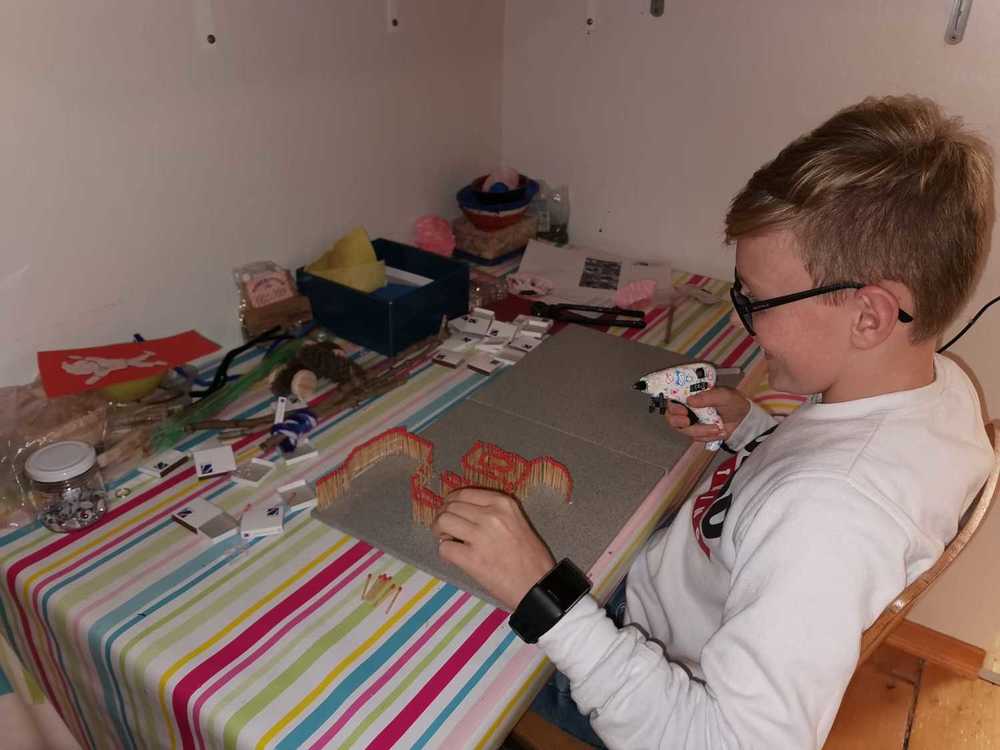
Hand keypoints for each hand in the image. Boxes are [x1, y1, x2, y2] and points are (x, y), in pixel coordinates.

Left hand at [432, 488, 555, 610]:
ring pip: (443, 522)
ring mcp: (480, 536)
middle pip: (450, 507)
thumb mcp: (517, 521)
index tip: (450, 511)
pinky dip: (445, 551)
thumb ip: (493, 512)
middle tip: (447, 529)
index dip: (451, 503)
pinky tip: (455, 556)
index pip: (464, 494)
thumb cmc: (531, 556)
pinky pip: (444, 548)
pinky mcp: (471, 559)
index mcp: (503, 503)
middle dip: (444, 517)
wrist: (538, 586)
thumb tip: (462, 511)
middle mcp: (490, 515)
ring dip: (440, 531)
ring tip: (448, 540)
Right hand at [665, 386, 749, 443]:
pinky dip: (707, 436)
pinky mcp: (697, 432)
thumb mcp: (724, 395)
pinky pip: (695, 438)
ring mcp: (691, 421)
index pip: (672, 397)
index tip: (680, 409)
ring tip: (715, 427)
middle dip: (678, 421)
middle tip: (688, 421)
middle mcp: (688, 407)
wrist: (744, 420)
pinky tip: (717, 430)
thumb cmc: (734, 403)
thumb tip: (691, 400)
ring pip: (683, 430)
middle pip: (671, 416)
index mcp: (692, 393)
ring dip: (699, 430)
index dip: (671, 404)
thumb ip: (708, 396)